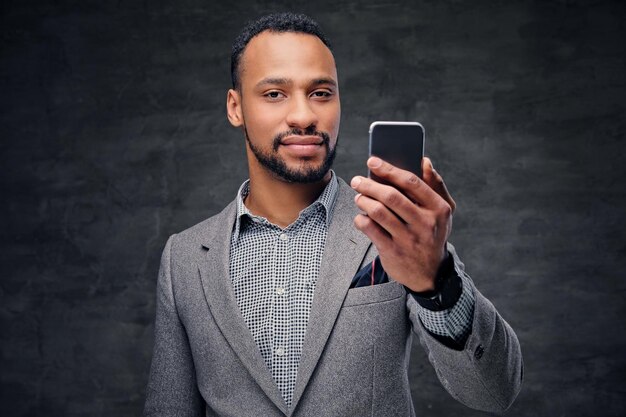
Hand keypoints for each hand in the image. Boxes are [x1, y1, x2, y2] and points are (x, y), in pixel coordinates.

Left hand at [351, 156, 455, 291]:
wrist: (431, 273)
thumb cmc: (433, 233)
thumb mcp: (443, 211)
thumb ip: (435, 185)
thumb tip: (425, 162)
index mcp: (439, 209)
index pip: (411, 183)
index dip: (389, 169)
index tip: (372, 161)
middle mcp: (425, 223)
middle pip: (391, 196)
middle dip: (369, 184)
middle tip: (357, 180)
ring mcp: (408, 239)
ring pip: (378, 211)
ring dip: (363, 200)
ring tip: (359, 197)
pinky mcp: (393, 251)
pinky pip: (370, 229)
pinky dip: (361, 219)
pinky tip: (361, 216)